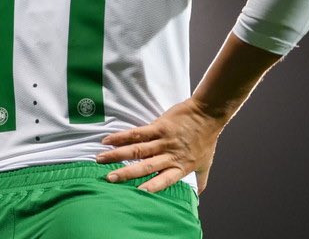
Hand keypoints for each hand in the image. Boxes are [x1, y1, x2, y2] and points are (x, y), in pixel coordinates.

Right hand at [95, 97, 224, 194]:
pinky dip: (122, 136)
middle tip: (108, 179)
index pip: (164, 180)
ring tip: (101, 158)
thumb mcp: (205, 163)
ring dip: (117, 154)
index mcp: (180, 167)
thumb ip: (200, 180)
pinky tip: (109, 139)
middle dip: (125, 174)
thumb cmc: (207, 139)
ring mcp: (163, 140)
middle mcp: (170, 155)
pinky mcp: (159, 126)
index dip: (151, 187)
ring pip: (137, 150)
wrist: (208, 113)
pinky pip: (138, 133)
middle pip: (145, 167)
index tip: (136, 194)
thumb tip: (198, 195)